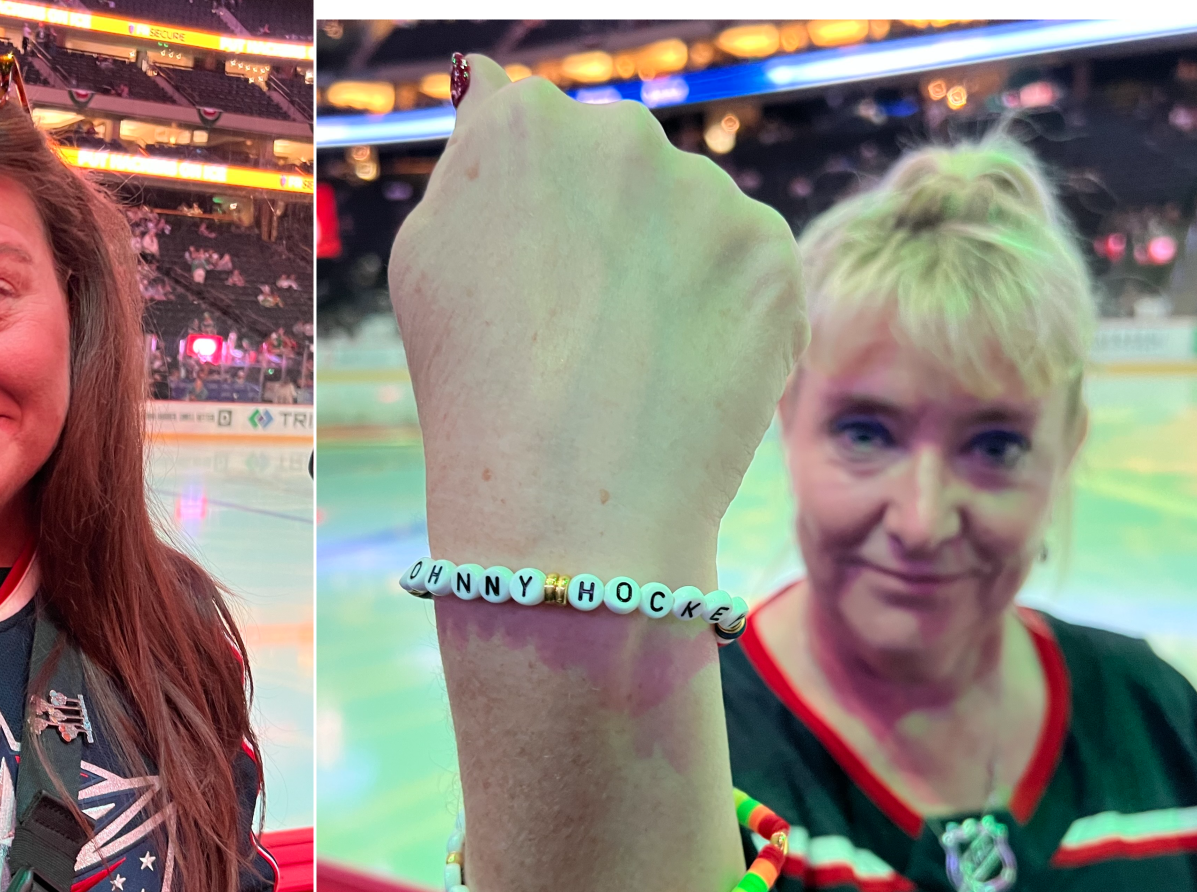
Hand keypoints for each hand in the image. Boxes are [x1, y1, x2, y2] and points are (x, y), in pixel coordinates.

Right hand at [389, 55, 807, 568]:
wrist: (568, 504)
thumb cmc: (475, 388)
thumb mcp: (425, 260)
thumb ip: (470, 160)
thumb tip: (490, 82)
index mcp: (521, 125)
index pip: (538, 134)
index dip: (534, 218)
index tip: (531, 282)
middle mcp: (618, 133)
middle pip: (621, 167)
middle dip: (610, 231)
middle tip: (580, 332)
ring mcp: (704, 188)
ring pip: (691, 218)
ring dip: (671, 271)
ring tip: (631, 364)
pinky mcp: (772, 249)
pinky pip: (747, 269)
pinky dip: (723, 317)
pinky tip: (680, 373)